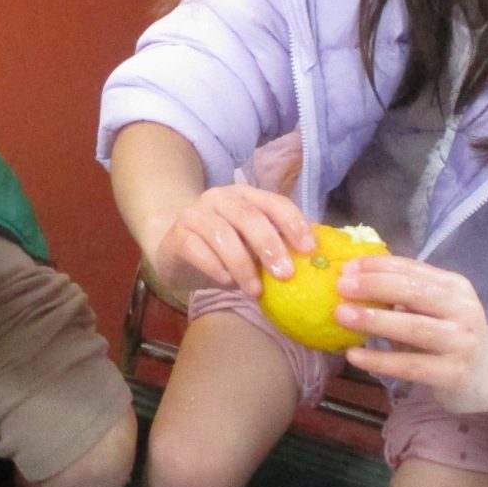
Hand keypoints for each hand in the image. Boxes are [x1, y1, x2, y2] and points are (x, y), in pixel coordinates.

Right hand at [147, 184, 314, 297]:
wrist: (173, 248)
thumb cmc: (222, 248)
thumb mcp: (250, 243)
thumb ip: (275, 245)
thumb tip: (314, 261)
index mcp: (245, 195)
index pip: (274, 202)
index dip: (293, 223)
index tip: (309, 249)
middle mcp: (219, 198)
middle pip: (248, 216)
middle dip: (269, 245)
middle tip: (285, 274)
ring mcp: (195, 215)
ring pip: (222, 234)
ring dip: (243, 265)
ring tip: (255, 291)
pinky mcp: (177, 236)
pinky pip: (197, 249)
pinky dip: (215, 267)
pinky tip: (227, 281)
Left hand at [336, 255, 487, 412]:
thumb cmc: (451, 336)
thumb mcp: (435, 309)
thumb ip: (405, 295)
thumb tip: (354, 280)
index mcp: (455, 287)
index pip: (414, 270)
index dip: (379, 266)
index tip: (347, 267)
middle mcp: (463, 311)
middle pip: (415, 293)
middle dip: (374, 286)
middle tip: (341, 287)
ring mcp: (461, 343)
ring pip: (414, 327)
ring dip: (375, 320)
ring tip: (342, 315)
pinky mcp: (453, 374)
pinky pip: (410, 365)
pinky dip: (380, 360)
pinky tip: (354, 355)